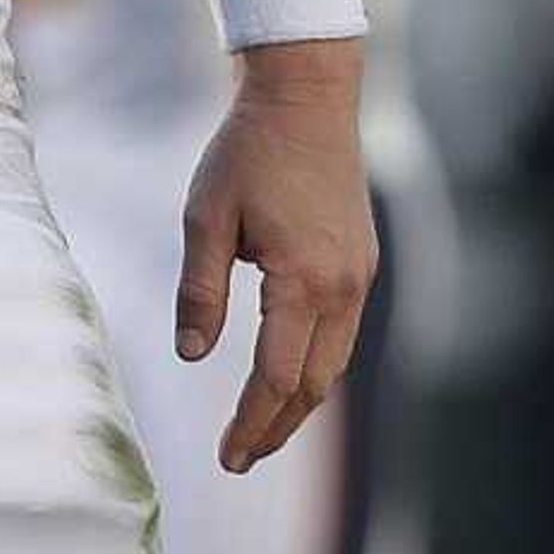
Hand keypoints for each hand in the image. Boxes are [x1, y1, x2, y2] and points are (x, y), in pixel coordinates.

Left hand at [174, 38, 376, 471]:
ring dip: (299, 402)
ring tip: (262, 428)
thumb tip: (190, 355)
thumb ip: (200, 290)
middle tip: (240, 457)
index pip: (276, 377)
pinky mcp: (363, 262)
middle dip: (276, 427)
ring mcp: (360, 276)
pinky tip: (290, 372)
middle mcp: (343, 288)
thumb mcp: (206, 217)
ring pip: (335, 364)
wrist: (306, 96)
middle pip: (314, 385)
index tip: (227, 456)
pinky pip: (343, 333)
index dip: (251, 423)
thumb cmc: (248, 151)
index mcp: (302, 281)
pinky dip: (316, 366)